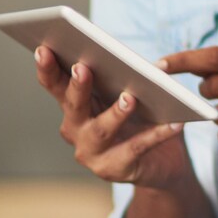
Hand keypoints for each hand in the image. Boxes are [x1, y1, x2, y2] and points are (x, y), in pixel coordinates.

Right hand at [33, 46, 190, 189]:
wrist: (160, 162)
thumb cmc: (141, 118)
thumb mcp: (132, 92)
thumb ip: (131, 76)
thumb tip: (149, 64)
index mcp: (74, 105)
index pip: (55, 84)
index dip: (48, 67)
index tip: (44, 48)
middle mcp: (76, 130)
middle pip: (73, 105)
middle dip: (77, 86)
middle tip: (82, 68)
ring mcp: (92, 152)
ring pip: (101, 130)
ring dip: (115, 113)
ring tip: (130, 98)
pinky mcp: (115, 168)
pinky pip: (136, 148)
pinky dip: (155, 135)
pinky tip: (173, 123)